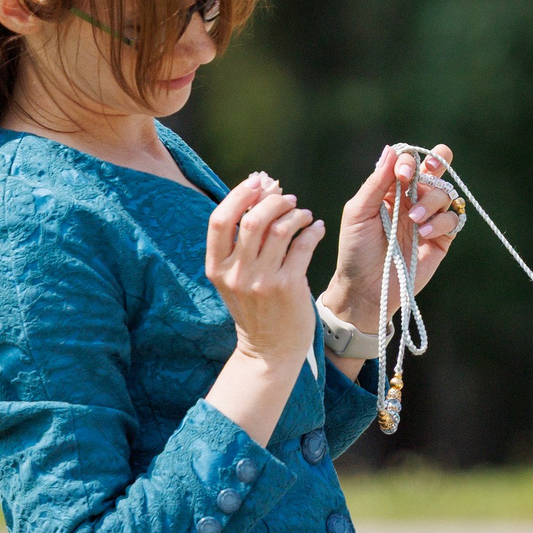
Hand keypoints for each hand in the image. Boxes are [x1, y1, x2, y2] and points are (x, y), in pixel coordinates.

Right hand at [205, 172, 325, 365]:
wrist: (269, 349)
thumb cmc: (255, 305)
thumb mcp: (236, 276)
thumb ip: (242, 240)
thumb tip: (261, 188)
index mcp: (216, 267)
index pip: (219, 220)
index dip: (238, 195)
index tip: (258, 183)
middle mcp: (236, 274)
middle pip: (251, 220)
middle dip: (273, 201)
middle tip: (288, 199)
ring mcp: (262, 282)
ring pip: (279, 229)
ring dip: (295, 214)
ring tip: (303, 215)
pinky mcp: (288, 287)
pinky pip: (303, 245)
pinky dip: (313, 231)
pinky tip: (317, 229)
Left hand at [321, 144, 459, 333]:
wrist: (366, 288)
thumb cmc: (355, 250)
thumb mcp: (358, 212)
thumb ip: (376, 183)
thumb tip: (391, 150)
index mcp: (391, 189)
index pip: (408, 162)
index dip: (409, 161)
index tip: (401, 175)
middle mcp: (412, 200)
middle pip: (436, 168)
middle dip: (438, 162)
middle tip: (429, 171)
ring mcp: (428, 218)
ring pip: (445, 193)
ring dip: (432, 201)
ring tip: (414, 220)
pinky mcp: (441, 239)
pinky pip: (453, 219)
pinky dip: (441, 222)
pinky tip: (424, 233)